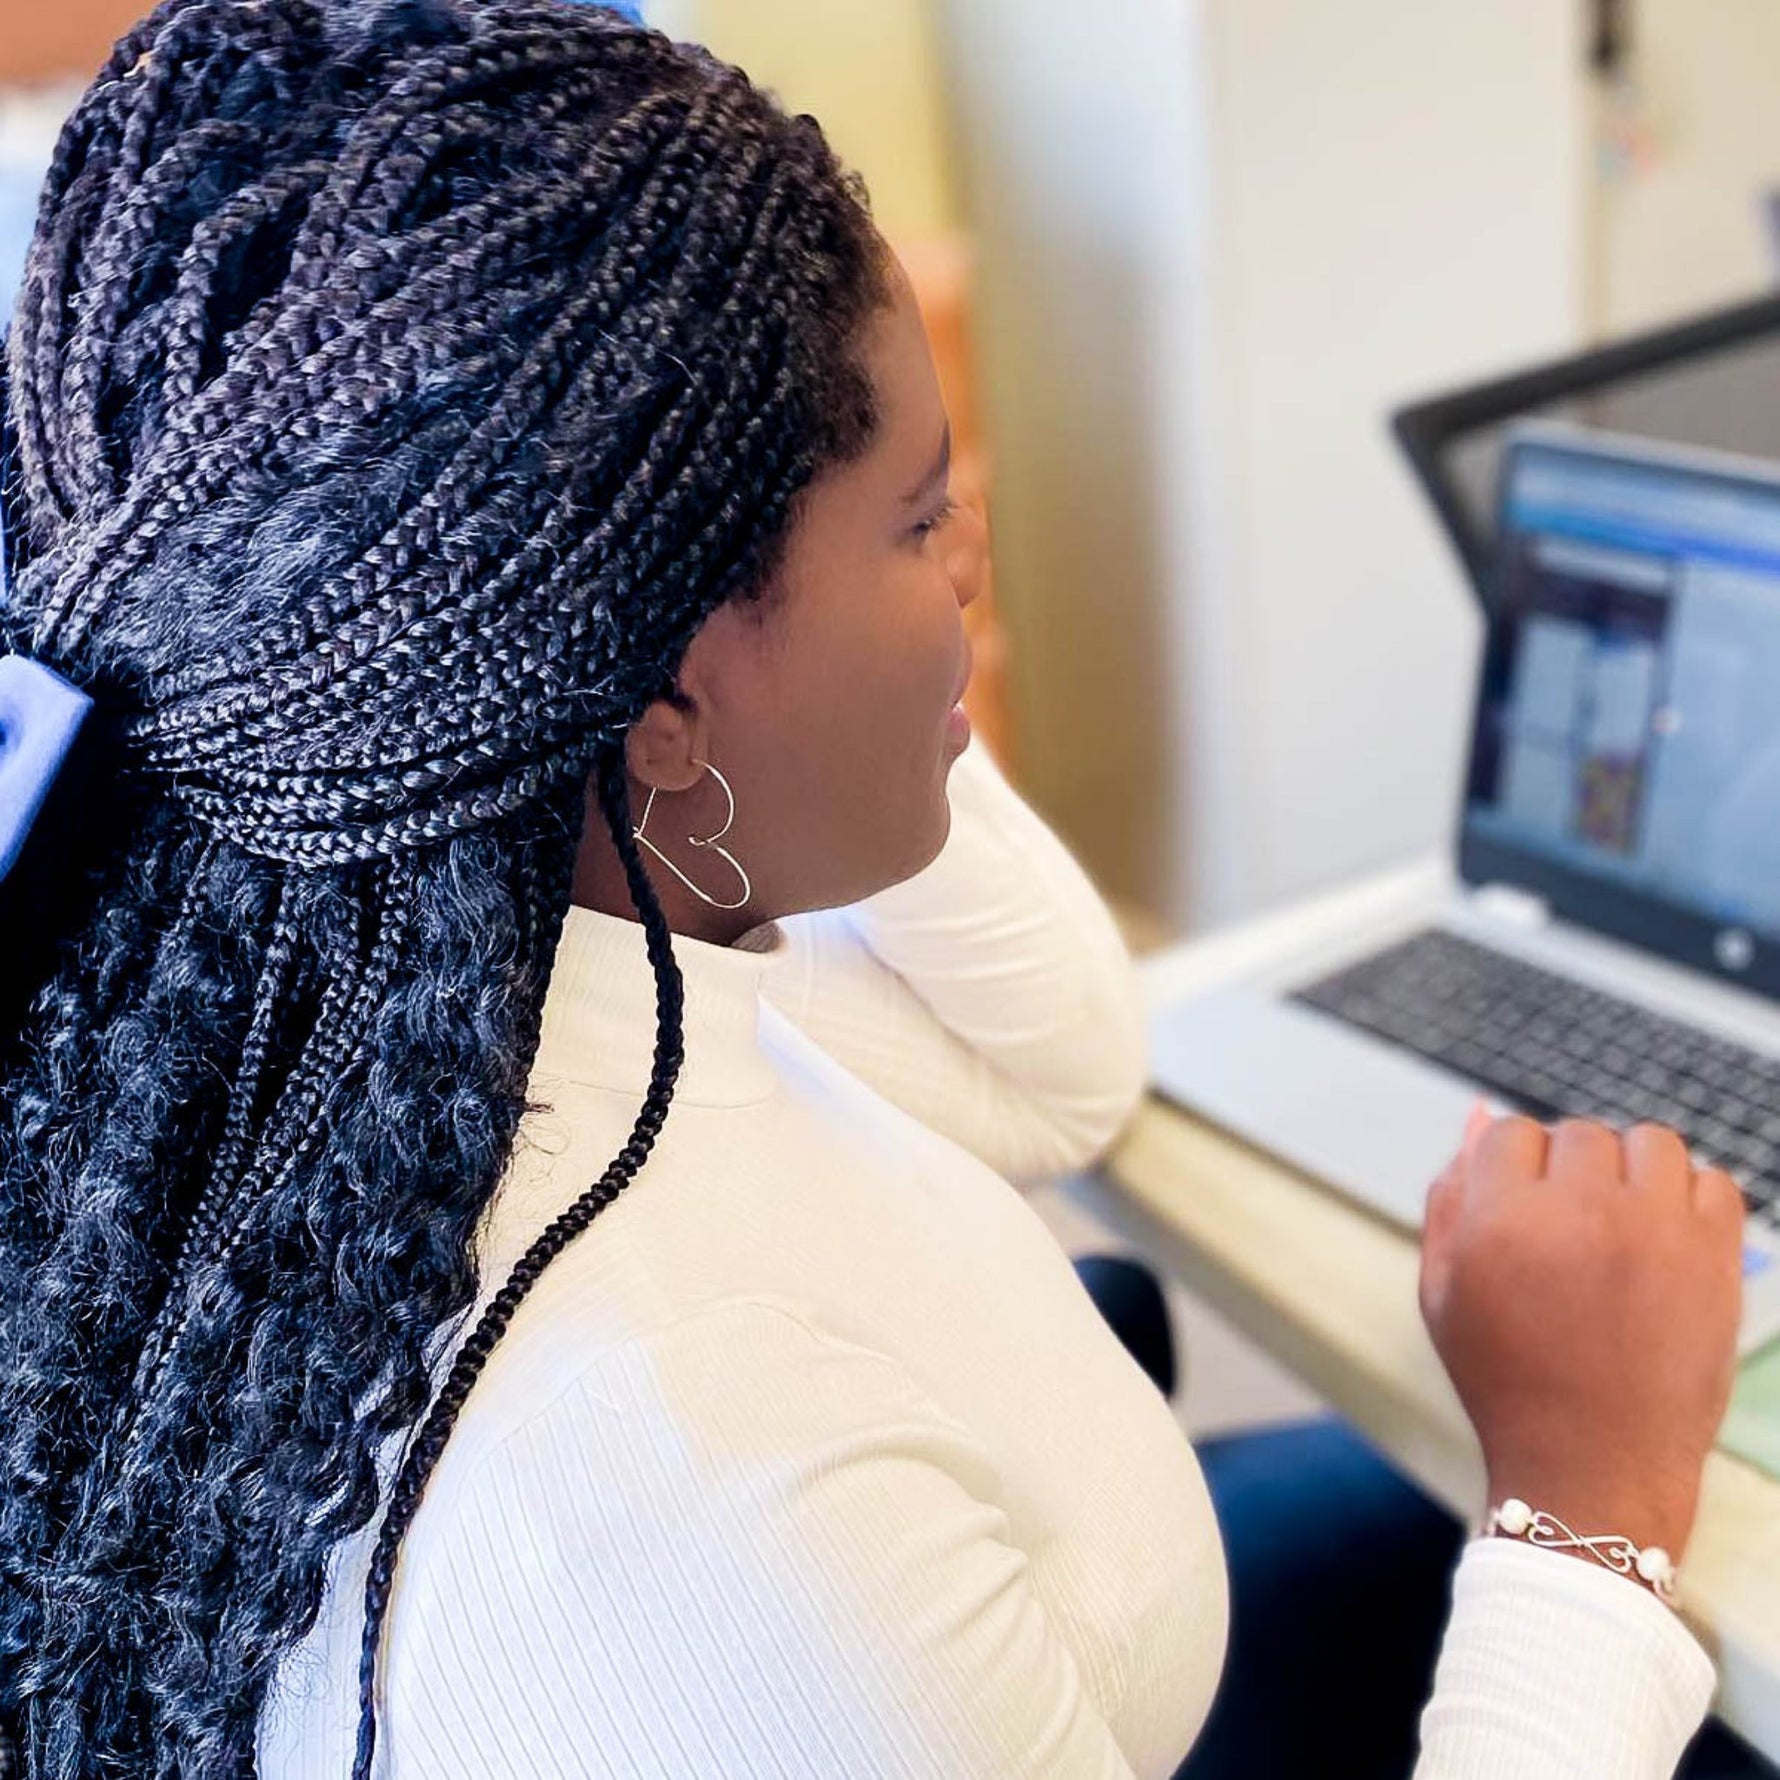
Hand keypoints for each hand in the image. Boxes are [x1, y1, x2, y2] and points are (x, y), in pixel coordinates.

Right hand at [1420, 1107, 1744, 1561]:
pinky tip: (1665, 1240)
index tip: (1520, 1215)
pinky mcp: (1714, 1258)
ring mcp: (1656, 1231)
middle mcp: (1581, 1212)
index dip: (1510, 1172)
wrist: (1593, 1465)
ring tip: (1621, 1226)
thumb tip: (1479, 1112)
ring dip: (1632, 1172)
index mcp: (1503, 1219)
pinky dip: (1691, 1199)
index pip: (1509, 1132)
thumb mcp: (1442, 1290)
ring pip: (1650, 1142)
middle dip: (1569, 1172)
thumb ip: (1449, 1194)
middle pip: (1579, 1134)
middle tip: (1569, 1233)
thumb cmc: (1507, 1378)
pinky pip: (1714, 1180)